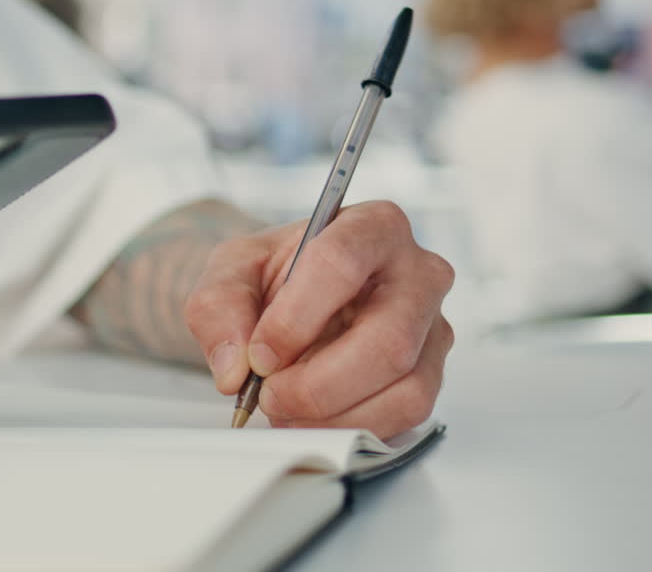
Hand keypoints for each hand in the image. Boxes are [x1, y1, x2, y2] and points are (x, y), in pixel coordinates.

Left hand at [185, 201, 453, 437]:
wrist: (293, 300)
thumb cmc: (274, 275)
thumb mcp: (230, 272)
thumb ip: (219, 307)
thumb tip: (236, 369)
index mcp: (372, 226)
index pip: (341, 263)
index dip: (295, 319)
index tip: (259, 355)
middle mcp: (418, 273)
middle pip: (387, 338)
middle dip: (318, 384)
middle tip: (270, 396)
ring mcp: (432, 326)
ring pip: (404, 386)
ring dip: (334, 413)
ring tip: (285, 411)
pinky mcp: (431, 372)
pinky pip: (406, 414)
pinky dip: (351, 426)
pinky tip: (313, 419)